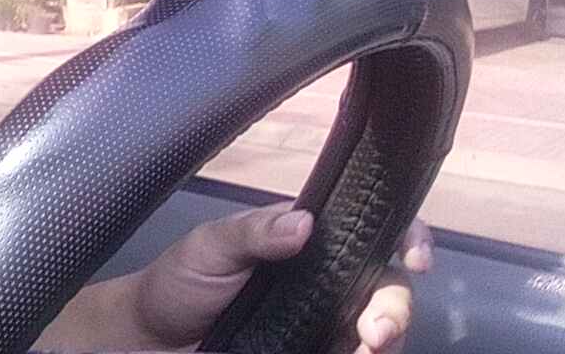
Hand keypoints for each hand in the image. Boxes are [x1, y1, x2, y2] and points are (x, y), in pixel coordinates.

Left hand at [128, 201, 433, 352]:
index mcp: (306, 241)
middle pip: (387, 288)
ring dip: (386, 339)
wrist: (151, 339)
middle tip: (377, 330)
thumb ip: (253, 233)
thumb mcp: (210, 246)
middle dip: (396, 308)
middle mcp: (326, 281)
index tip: (414, 258)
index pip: (369, 230)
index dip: (405, 237)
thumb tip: (304, 224)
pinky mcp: (314, 353)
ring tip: (367, 348)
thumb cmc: (178, 282)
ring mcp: (323, 322)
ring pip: (379, 330)